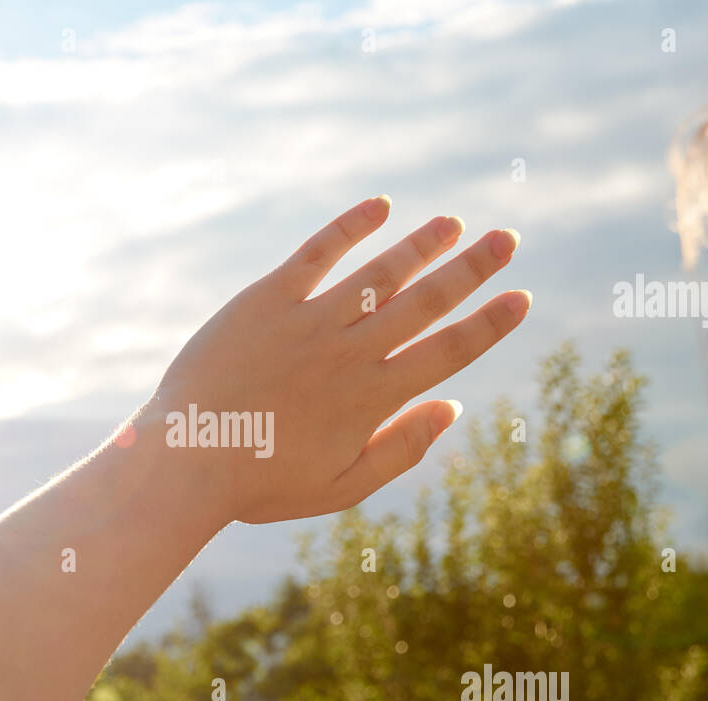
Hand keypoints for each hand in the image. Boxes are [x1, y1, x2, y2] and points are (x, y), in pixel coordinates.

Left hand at [149, 195, 531, 523]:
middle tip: (507, 240)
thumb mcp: (340, 487)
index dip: (490, 324)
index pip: (448, 352)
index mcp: (373, 398)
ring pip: (381, 272)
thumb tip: (451, 408)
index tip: (521, 298)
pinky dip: (351, 227)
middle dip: (472, 269)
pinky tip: (380, 207)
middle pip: (426, 301)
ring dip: (423, 244)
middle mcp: (350, 351)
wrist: (185, 459)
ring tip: (453, 223)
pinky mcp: (266, 299)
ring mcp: (309, 320)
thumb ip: (401, 450)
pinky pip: (317, 252)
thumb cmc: (261, 482)